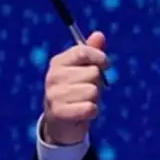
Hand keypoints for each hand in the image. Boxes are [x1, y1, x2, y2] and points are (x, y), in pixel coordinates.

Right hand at [42, 31, 108, 145]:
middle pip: (92, 72)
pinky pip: (89, 108)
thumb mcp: (83, 71)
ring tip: (83, 102)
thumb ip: (91, 53)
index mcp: (58, 62)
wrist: (60, 124)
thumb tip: (99, 34)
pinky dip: (92, 112)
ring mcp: (54, 94)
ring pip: (92, 91)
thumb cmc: (76, 92)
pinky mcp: (58, 112)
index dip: (99, 57)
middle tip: (87, 90)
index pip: (82, 51)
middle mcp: (53, 76)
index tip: (106, 64)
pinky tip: (84, 113)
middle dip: (96, 83)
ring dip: (94, 99)